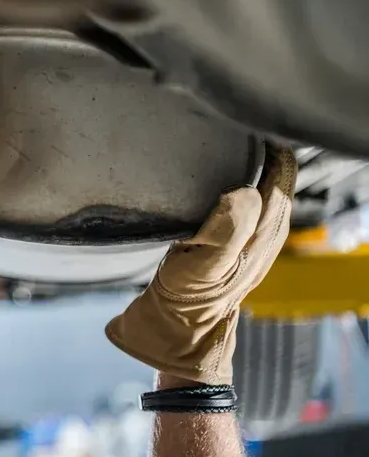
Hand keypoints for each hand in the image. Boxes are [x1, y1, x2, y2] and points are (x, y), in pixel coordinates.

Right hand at [105, 145, 296, 384]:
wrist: (175, 332)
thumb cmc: (186, 299)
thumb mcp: (203, 264)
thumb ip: (227, 226)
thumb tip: (245, 190)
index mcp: (264, 232)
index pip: (282, 174)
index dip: (270, 146)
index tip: (246, 124)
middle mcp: (265, 233)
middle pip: (277, 178)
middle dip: (265, 149)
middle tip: (234, 126)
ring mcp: (251, 240)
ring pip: (264, 189)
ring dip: (253, 165)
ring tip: (228, 144)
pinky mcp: (232, 244)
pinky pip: (247, 203)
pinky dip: (239, 184)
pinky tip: (215, 180)